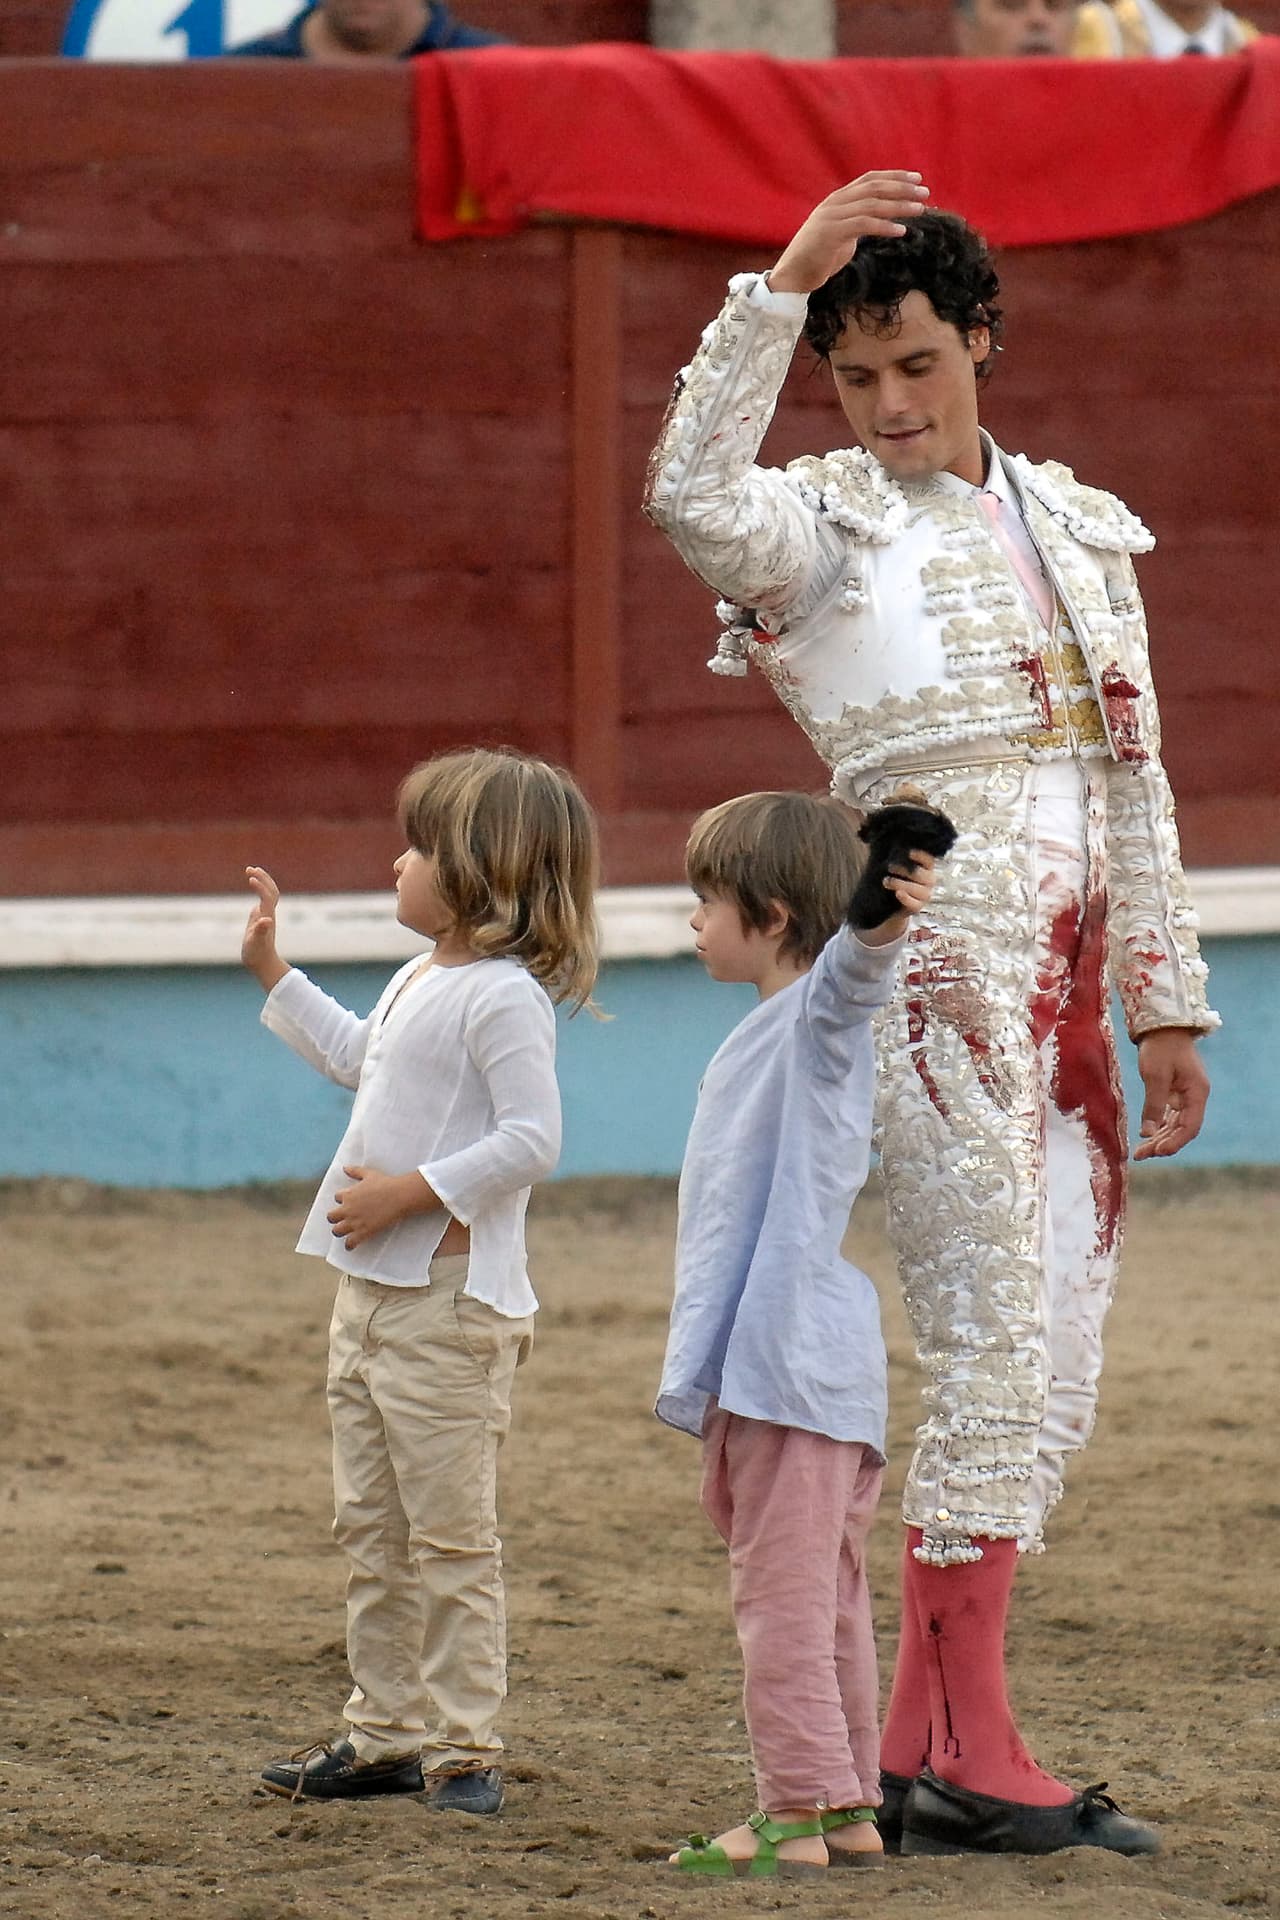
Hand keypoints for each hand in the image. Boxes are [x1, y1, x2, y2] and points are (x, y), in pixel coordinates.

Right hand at [242, 866, 288, 991]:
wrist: (263, 963)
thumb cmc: (257, 954)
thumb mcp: (255, 944)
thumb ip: (260, 932)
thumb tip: (266, 920)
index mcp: (266, 917)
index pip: (267, 896)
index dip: (260, 886)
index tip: (250, 878)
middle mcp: (268, 913)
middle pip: (272, 891)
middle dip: (263, 878)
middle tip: (250, 869)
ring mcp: (266, 914)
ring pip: (270, 892)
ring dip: (263, 880)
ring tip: (251, 871)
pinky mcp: (263, 917)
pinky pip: (265, 897)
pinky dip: (261, 887)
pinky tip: (253, 883)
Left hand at [327, 1165, 439, 1251]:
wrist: (398, 1196)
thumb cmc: (385, 1183)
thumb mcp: (369, 1174)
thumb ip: (355, 1171)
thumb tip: (344, 1167)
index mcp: (348, 1194)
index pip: (337, 1197)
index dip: (342, 1200)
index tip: (347, 1202)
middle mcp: (348, 1209)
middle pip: (331, 1217)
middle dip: (335, 1218)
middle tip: (342, 1219)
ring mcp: (354, 1221)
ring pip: (337, 1231)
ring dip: (340, 1231)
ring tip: (344, 1233)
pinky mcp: (363, 1232)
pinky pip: (350, 1242)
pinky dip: (349, 1245)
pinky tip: (351, 1246)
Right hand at [769, 171, 931, 296]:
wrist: (793, 276)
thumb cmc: (818, 258)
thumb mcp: (841, 234)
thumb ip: (857, 222)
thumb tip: (879, 220)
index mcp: (838, 199)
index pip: (870, 179)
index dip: (895, 176)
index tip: (917, 179)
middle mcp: (835, 202)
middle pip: (874, 188)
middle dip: (902, 188)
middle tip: (925, 192)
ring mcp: (832, 217)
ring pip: (872, 205)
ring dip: (899, 206)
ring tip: (920, 209)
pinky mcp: (832, 234)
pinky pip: (864, 225)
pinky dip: (885, 226)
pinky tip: (901, 231)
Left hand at [858, 850, 937, 947]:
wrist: (886, 903)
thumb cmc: (891, 878)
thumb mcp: (891, 866)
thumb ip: (893, 855)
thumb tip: (884, 839)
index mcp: (926, 868)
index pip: (929, 860)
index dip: (920, 856)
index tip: (908, 852)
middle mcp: (929, 881)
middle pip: (921, 874)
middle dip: (904, 870)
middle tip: (889, 867)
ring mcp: (925, 895)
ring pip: (918, 889)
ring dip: (900, 883)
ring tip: (885, 881)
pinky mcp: (918, 907)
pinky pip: (915, 904)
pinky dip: (906, 898)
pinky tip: (898, 893)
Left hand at [1133, 1028, 1209, 1160]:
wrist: (1162, 1025)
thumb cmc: (1161, 1047)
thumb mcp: (1155, 1075)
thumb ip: (1153, 1104)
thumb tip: (1147, 1133)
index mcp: (1197, 1092)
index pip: (1190, 1126)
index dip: (1175, 1142)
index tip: (1157, 1152)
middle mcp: (1194, 1096)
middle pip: (1182, 1128)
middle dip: (1163, 1144)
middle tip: (1142, 1155)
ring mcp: (1185, 1094)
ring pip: (1175, 1124)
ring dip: (1159, 1138)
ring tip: (1140, 1152)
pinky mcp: (1175, 1092)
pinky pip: (1169, 1115)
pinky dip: (1158, 1126)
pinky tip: (1146, 1136)